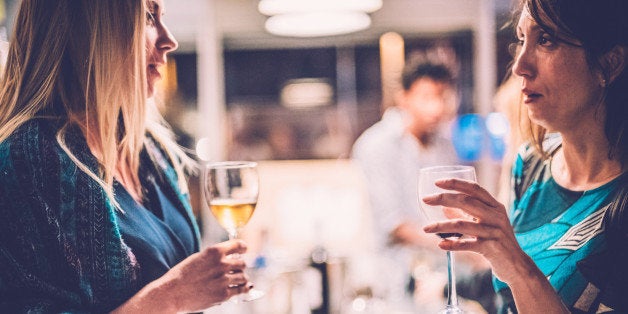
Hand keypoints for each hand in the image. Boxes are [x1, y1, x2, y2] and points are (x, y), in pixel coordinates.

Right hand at [115, 240, 251, 312]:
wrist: (171, 293)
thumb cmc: (181, 275)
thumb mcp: (198, 258)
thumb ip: (214, 257)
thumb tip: (229, 258)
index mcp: (215, 251)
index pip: (238, 245)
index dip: (243, 248)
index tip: (244, 250)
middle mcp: (222, 264)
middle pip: (242, 263)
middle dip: (239, 267)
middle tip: (235, 270)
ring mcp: (224, 280)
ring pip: (243, 277)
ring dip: (240, 278)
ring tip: (236, 280)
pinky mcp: (223, 294)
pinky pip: (241, 290)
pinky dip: (243, 289)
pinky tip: (243, 288)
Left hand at [420, 178, 534, 283]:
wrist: (518, 266)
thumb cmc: (498, 242)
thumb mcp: (485, 224)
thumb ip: (467, 215)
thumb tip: (444, 207)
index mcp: (495, 206)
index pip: (474, 189)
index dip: (455, 183)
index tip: (437, 182)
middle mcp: (496, 216)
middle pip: (466, 201)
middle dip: (443, 198)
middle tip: (426, 200)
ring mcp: (494, 232)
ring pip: (462, 224)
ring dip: (441, 225)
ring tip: (426, 228)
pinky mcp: (492, 248)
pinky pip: (467, 244)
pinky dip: (452, 244)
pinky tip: (440, 244)